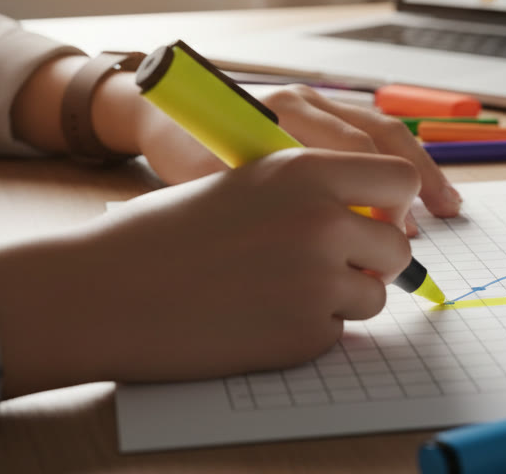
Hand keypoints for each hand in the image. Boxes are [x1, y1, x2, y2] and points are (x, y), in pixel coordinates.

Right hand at [0, 148, 420, 396]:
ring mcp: (316, 282)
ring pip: (375, 297)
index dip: (394, 203)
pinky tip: (258, 318)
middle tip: (331, 265)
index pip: (399, 177)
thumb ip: (312, 190)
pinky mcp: (303, 335)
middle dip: (372, 260)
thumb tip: (373, 213)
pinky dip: (309, 331)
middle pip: (397, 246)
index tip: (376, 217)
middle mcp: (322, 221)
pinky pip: (337, 333)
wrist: (106, 290)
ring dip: (343, 298)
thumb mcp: (245, 179)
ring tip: (280, 290)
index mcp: (306, 169)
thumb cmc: (166, 231)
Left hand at [131, 83, 462, 232]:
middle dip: (412, 184)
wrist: (162, 115)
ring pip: (385, 132)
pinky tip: (420, 193)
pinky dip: (402, 163)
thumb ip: (255, 199)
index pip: (350, 152)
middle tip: (427, 230)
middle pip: (380, 137)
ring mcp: (318, 101)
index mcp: (281, 112)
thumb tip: (314, 239)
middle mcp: (307, 100)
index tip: (389, 238)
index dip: (378, 199)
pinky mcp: (323, 110)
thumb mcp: (208, 180)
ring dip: (419, 171)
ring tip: (446, 207)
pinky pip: (374, 134)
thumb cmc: (183, 154)